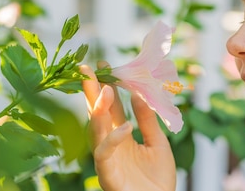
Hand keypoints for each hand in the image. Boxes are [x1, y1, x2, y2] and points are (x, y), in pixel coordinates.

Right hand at [80, 63, 175, 190]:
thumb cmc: (158, 179)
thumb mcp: (158, 144)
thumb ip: (148, 121)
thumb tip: (140, 94)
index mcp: (121, 136)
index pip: (112, 107)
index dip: (109, 87)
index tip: (107, 65)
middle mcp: (110, 144)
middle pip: (97, 113)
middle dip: (92, 91)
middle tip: (86, 68)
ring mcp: (106, 159)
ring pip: (96, 130)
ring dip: (99, 109)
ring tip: (104, 88)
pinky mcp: (107, 173)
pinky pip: (105, 152)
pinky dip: (113, 138)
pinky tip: (126, 126)